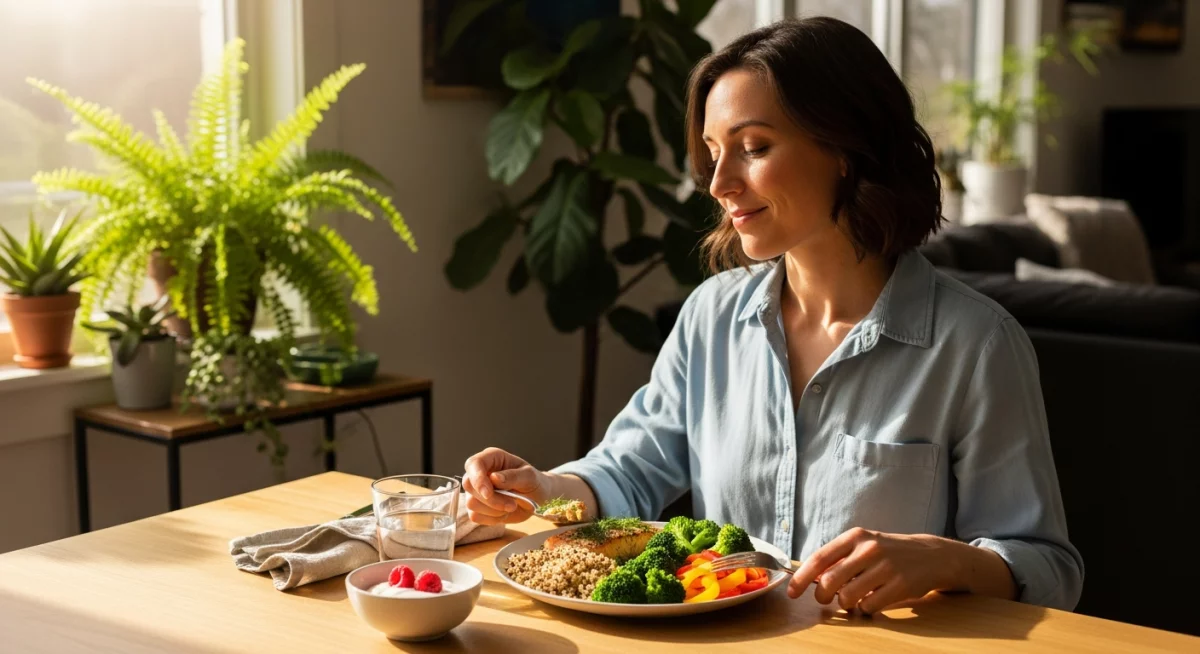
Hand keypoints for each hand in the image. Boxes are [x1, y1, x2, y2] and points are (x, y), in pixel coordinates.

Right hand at [462, 447, 548, 525]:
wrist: (538, 500)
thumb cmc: (534, 483)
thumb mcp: (530, 477)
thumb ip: (513, 476)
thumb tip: (494, 478)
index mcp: (492, 458)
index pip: (473, 464)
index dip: (477, 478)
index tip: (488, 493)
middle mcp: (481, 472)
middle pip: (469, 485)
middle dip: (491, 499)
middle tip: (512, 504)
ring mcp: (477, 490)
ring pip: (471, 503)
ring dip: (494, 510)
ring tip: (512, 506)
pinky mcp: (478, 507)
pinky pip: (475, 516)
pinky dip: (491, 518)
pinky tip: (504, 513)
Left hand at [787, 527, 965, 613]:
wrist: (931, 555)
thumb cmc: (889, 552)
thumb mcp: (863, 545)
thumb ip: (838, 558)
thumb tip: (809, 577)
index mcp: (855, 536)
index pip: (819, 558)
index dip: (801, 578)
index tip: (792, 592)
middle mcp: (869, 549)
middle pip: (830, 582)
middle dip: (822, 596)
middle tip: (826, 598)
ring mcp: (886, 567)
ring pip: (847, 597)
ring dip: (846, 604)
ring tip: (854, 598)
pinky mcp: (900, 586)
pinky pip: (869, 607)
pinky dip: (866, 609)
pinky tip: (873, 600)